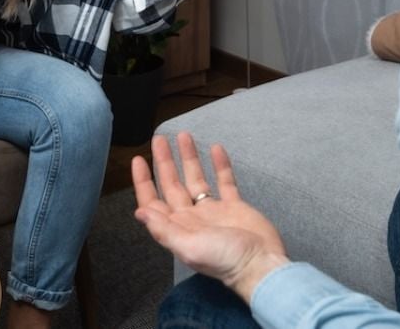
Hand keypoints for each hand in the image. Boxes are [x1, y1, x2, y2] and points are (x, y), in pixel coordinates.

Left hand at [132, 132, 289, 302]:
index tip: (138, 159)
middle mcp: (192, 217)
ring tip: (184, 136)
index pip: (154, 201)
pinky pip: (225, 181)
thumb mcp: (189, 247)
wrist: (261, 264)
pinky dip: (220, 165)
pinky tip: (216, 149)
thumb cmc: (225, 260)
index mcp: (178, 227)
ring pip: (197, 179)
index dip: (144, 181)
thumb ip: (164, 229)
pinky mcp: (235, 207)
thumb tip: (140, 212)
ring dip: (189, 158)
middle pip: (173, 185)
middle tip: (159, 139)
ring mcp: (214, 211)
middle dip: (164, 162)